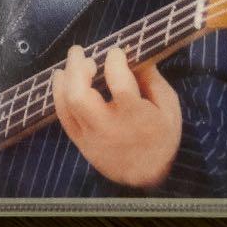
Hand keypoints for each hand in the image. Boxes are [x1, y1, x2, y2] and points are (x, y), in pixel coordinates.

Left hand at [52, 45, 182, 188]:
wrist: (147, 175)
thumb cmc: (161, 136)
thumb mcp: (168, 106)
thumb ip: (152, 79)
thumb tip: (134, 54)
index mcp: (134, 116)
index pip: (119, 83)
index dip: (114, 61)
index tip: (115, 51)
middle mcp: (108, 127)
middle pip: (80, 96)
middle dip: (77, 68)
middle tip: (81, 52)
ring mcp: (90, 137)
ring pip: (67, 105)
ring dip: (65, 78)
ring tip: (71, 62)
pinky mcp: (80, 142)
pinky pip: (62, 116)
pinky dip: (59, 94)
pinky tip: (62, 78)